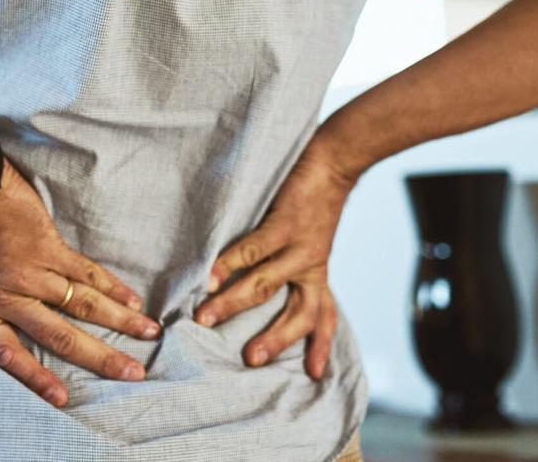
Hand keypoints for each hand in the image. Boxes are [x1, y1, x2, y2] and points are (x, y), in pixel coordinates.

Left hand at [0, 158, 162, 407]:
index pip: (6, 352)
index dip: (34, 377)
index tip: (62, 398)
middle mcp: (8, 296)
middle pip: (59, 335)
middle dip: (98, 358)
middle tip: (131, 374)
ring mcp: (32, 271)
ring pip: (82, 305)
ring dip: (118, 323)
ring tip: (148, 337)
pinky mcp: (49, 245)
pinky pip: (86, 272)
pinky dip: (111, 286)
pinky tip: (133, 299)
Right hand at [194, 139, 357, 379]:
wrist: (333, 160)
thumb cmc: (313, 199)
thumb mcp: (312, 239)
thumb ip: (291, 262)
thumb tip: (252, 281)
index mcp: (318, 272)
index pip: (324, 316)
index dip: (321, 346)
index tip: (317, 376)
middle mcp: (311, 266)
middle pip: (298, 314)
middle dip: (274, 339)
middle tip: (249, 360)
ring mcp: (298, 247)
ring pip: (264, 286)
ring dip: (232, 304)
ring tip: (204, 319)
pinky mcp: (285, 225)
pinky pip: (252, 251)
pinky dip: (228, 264)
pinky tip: (209, 277)